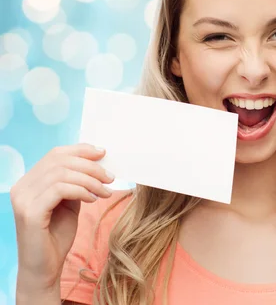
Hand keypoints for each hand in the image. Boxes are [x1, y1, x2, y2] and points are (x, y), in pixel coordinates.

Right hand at [10, 143, 113, 294]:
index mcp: (29, 181)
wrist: (44, 268)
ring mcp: (23, 199)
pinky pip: (60, 189)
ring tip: (105, 192)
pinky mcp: (30, 212)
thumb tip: (97, 163)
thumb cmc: (57, 236)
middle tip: (110, 177)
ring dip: (90, 180)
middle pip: (60, 160)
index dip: (81, 150)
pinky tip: (93, 200)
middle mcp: (22, 187)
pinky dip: (81, 191)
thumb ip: (76, 183)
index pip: (55, 154)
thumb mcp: (70, 203)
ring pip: (62, 173)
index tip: (103, 153)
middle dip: (90, 166)